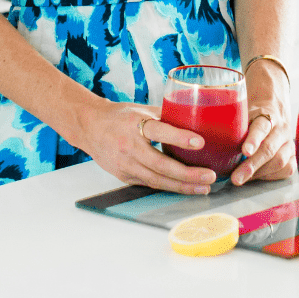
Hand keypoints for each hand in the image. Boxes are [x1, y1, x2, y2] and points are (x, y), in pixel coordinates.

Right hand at [78, 99, 217, 194]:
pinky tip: (184, 188)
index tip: (200, 142)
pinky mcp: (125, 176)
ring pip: (157, 180)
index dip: (180, 137)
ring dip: (182, 186)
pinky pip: (150, 184)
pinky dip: (168, 187)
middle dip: (188, 174)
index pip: (160, 131)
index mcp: (135, 124)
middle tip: (209, 176)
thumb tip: (193, 117)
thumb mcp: (140, 109)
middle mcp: (130, 146)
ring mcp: (126, 164)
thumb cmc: (118, 116)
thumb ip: (164, 115)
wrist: (89, 127)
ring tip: (202, 188)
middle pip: (161, 165)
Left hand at [231, 68, 293, 185]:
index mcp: (268, 114)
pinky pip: (286, 169)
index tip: (244, 151)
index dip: (254, 139)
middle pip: (270, 149)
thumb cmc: (252, 112)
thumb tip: (202, 136)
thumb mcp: (242, 110)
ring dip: (259, 173)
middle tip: (236, 178)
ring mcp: (289, 142)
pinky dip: (270, 176)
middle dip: (252, 166)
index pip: (262, 127)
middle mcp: (281, 129)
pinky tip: (256, 178)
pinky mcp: (292, 155)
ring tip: (241, 180)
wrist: (274, 107)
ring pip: (280, 162)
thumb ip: (231, 123)